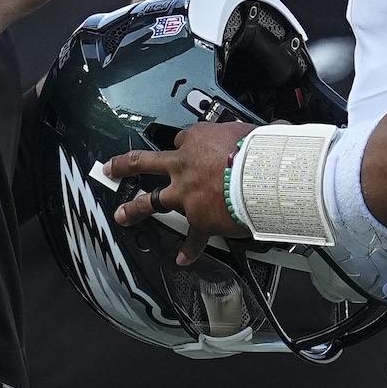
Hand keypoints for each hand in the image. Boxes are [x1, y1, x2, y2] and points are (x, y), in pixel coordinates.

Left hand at [107, 120, 253, 263]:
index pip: (183, 140)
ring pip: (152, 201)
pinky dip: (188, 250)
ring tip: (123, 215)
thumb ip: (254, 134)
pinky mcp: (199, 221)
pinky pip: (191, 239)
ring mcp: (187, 196)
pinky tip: (182, 258)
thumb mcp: (253, 132)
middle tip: (112, 168)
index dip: (186, 144)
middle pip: (145, 163)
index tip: (188, 146)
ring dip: (135, 209)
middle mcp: (184, 167)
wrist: (261, 180)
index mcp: (197, 142)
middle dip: (125, 165)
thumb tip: (275, 129)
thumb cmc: (259, 152)